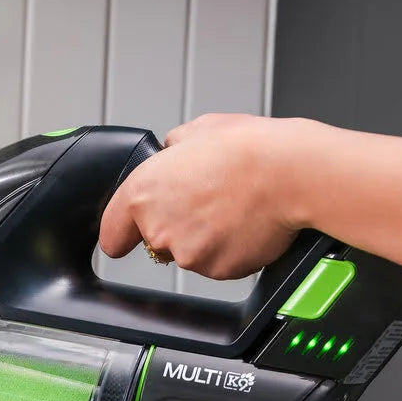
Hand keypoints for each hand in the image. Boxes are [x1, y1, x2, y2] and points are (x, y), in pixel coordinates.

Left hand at [98, 113, 308, 278]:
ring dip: (206, 238)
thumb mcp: (196, 131)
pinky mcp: (218, 269)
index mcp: (142, 194)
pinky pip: (219, 263)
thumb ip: (172, 149)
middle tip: (208, 201)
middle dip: (177, 226)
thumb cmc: (247, 148)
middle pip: (157, 242)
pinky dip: (231, 249)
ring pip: (190, 252)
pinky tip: (245, 223)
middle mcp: (158, 229)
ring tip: (232, 207)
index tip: (126, 237)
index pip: (111, 234)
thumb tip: (171, 152)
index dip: (122, 234)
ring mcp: (188, 254)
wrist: (290, 172)